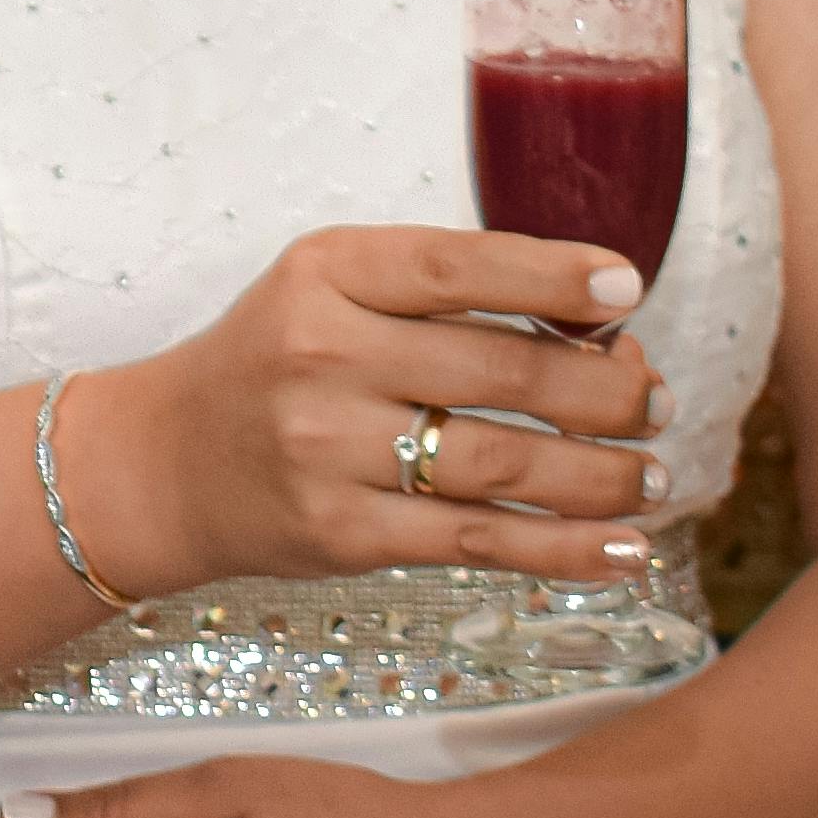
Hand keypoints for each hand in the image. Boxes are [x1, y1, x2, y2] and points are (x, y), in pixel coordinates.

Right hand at [57, 227, 662, 599]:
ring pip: (506, 467)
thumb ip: (437, 292)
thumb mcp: (329, 290)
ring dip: (604, 475)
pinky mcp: (342, 532)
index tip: (627, 293)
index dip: (554, 279)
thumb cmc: (272, 364)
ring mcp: (328, 450)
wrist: (163, 464)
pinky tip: (622, 549)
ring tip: (653, 476)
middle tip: (655, 402)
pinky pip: (478, 542)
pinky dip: (564, 550)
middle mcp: (322, 356)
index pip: (457, 267)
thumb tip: (598, 328)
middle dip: (608, 393)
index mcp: (325, 275)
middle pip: (503, 375)